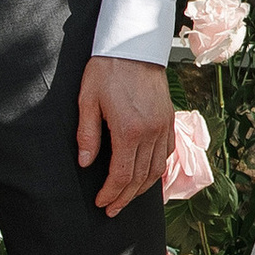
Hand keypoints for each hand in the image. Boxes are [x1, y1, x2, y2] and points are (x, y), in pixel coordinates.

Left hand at [76, 55, 173, 215]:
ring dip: (142, 188)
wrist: (134, 45)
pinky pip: (167, 153)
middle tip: (112, 209)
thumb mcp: (88, 100)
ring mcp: (163, 126)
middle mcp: (151, 133)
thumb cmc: (107, 70)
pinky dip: (157, 170)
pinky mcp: (169, 119)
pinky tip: (146, 176)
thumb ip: (87, 135)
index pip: (122, 175)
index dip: (111, 193)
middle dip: (125, 197)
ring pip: (157, 169)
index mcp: (129, 130)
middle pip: (140, 178)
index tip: (101, 203)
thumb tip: (86, 163)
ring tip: (127, 197)